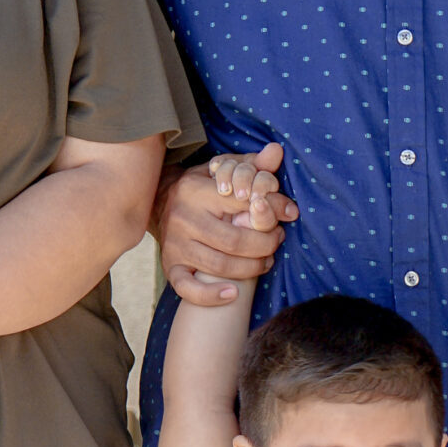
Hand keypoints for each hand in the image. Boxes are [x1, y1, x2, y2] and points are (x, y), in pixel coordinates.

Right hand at [158, 144, 296, 307]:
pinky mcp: (170, 266)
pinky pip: (188, 288)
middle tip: (277, 241)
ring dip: (251, 269)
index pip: (243, 203)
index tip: (288, 215)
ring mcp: (175, 244)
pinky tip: (233, 293)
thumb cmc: (204, 187)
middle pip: (234, 241)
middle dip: (265, 245)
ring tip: (265, 262)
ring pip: (219, 265)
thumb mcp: (224, 170)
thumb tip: (277, 151)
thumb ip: (252, 164)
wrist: (159, 202)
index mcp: (196, 191)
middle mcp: (183, 217)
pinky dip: (211, 295)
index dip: (272, 211)